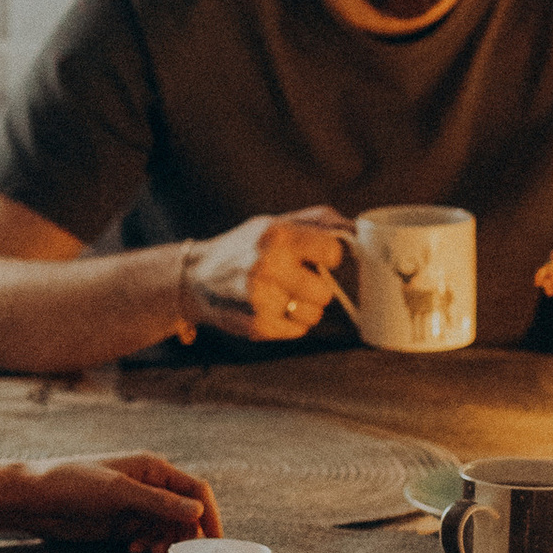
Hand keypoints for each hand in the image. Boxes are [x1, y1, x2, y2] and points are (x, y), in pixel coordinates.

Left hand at [9, 452, 223, 552]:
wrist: (34, 498)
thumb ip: (159, 502)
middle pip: (185, 513)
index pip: (196, 490)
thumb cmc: (73, 483)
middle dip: (185, 535)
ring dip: (165, 543)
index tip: (218, 542)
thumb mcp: (118, 492)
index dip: (211, 515)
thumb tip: (198, 510)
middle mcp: (148, 486)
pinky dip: (147, 546)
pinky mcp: (121, 524)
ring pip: (167, 529)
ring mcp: (135, 506)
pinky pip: (147, 538)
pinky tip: (133, 551)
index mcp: (153, 469)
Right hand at [180, 208, 351, 340]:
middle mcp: (268, 267)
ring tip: (283, 295)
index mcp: (278, 236)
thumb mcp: (275, 222)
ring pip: (314, 314)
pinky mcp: (257, 325)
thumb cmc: (243, 247)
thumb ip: (318, 222)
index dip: (329, 256)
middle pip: (325, 291)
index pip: (333, 252)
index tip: (319, 257)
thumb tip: (357, 230)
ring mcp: (261, 299)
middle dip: (316, 287)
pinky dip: (290, 322)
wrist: (196, 278)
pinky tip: (271, 308)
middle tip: (297, 280)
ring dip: (304, 307)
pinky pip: (298, 330)